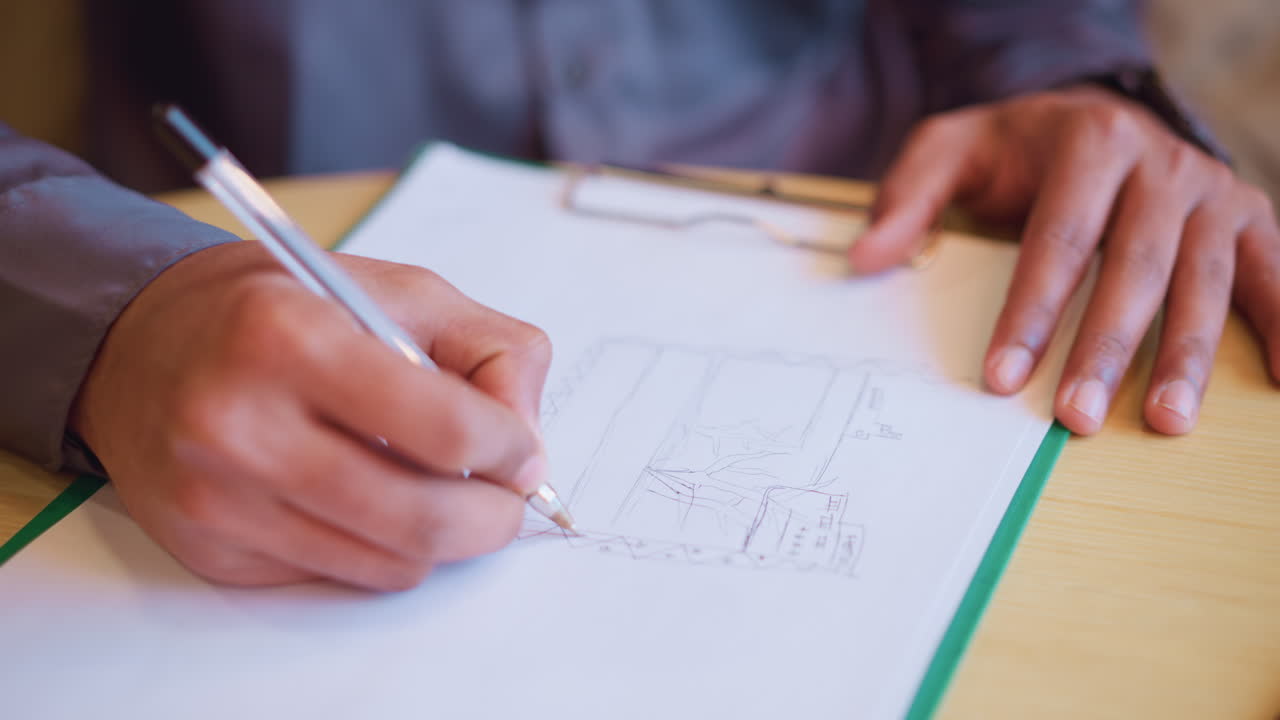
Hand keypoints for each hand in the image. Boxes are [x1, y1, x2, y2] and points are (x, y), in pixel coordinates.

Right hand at [70, 241, 551, 590]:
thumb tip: (529, 444)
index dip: (508, 447)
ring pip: (390, 563)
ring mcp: (219, 498)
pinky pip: (341, 575)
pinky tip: (368, 500)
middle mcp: (240, 423)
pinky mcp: (214, 550)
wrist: (142, 348)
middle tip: (506, 499)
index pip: (443, 427)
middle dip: (493, 517)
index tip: (521, 449)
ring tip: (440, 492)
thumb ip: (490, 350)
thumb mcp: (398, 291)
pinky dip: (381, 549)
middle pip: (421, 517)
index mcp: (289, 336)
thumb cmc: (281, 312)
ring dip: (442, 539)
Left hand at [851, 85, 1279, 434]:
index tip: (1002, 378)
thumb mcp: (953, 149)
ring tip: (1166, 421)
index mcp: (1088, 145)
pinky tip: (1276, 380)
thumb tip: (864, 259)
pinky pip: (1272, 270)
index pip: (1057, 241)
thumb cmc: (1019, 148)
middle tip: (1077, 420)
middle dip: (1106, 348)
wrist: (1095, 112)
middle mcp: (1160, 165)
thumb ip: (909, 198)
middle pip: (1133, 267)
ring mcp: (1210, 191)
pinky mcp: (1248, 215)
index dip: (1030, 313)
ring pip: (1204, 280)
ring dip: (1187, 355)